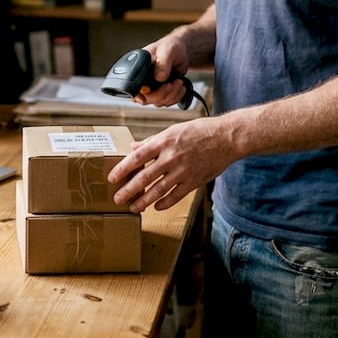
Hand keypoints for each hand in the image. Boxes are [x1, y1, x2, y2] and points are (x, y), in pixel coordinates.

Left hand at [108, 116, 236, 212]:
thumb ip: (152, 141)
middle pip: (144, 177)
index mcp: (164, 142)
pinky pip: (176, 196)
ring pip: (158, 190)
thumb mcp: (173, 130)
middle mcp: (171, 157)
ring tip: (133, 207)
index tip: (112, 178)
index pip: (137, 157)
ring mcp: (182, 171)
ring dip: (143, 201)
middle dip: (128, 190)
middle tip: (117, 199)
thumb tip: (134, 147)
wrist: (226, 138)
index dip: (122, 169)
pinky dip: (164, 203)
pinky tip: (156, 207)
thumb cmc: (199, 131)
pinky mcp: (194, 181)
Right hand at [132, 38, 188, 107]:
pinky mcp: (162, 93)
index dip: (139, 95)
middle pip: (145, 99)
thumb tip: (159, 78)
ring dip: (171, 95)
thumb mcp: (167, 50)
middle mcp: (142, 81)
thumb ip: (163, 63)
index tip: (148, 95)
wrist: (181, 52)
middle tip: (171, 84)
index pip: (133, 88)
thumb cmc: (171, 46)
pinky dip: (176, 97)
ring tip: (179, 82)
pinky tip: (181, 86)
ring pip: (158, 102)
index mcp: (137, 69)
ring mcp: (152, 88)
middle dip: (161, 94)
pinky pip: (167, 102)